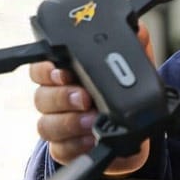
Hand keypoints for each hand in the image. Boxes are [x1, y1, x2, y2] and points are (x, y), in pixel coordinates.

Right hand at [30, 21, 154, 173]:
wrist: (132, 128)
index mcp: (64, 73)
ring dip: (70, 122)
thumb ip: (134, 44)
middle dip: (62, 97)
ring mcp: (58, 124)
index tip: (63, 72)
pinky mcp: (64, 148)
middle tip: (85, 97)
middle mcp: (55, 99)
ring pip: (46, 124)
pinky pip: (60, 149)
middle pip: (41, 96)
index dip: (46, 70)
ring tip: (92, 120)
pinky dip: (76, 145)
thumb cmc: (123, 90)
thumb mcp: (134, 63)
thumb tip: (139, 30)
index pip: (40, 68)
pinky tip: (91, 139)